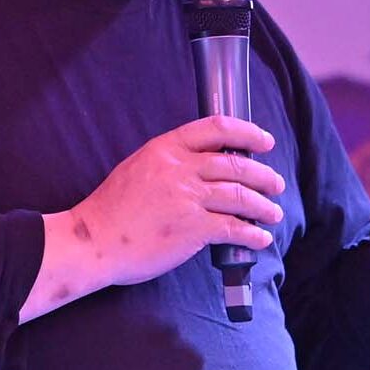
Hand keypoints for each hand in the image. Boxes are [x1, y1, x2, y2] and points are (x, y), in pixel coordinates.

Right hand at [21, 116, 282, 320]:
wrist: (94, 241)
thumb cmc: (113, 210)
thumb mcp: (138, 168)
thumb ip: (170, 163)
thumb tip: (205, 165)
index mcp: (165, 149)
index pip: (216, 128)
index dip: (247, 133)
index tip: (265, 141)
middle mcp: (179, 169)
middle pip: (236, 165)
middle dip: (263, 175)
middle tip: (276, 184)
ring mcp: (187, 199)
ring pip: (240, 196)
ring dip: (263, 206)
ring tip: (273, 213)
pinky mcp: (192, 229)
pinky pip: (233, 227)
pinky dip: (252, 233)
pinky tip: (260, 239)